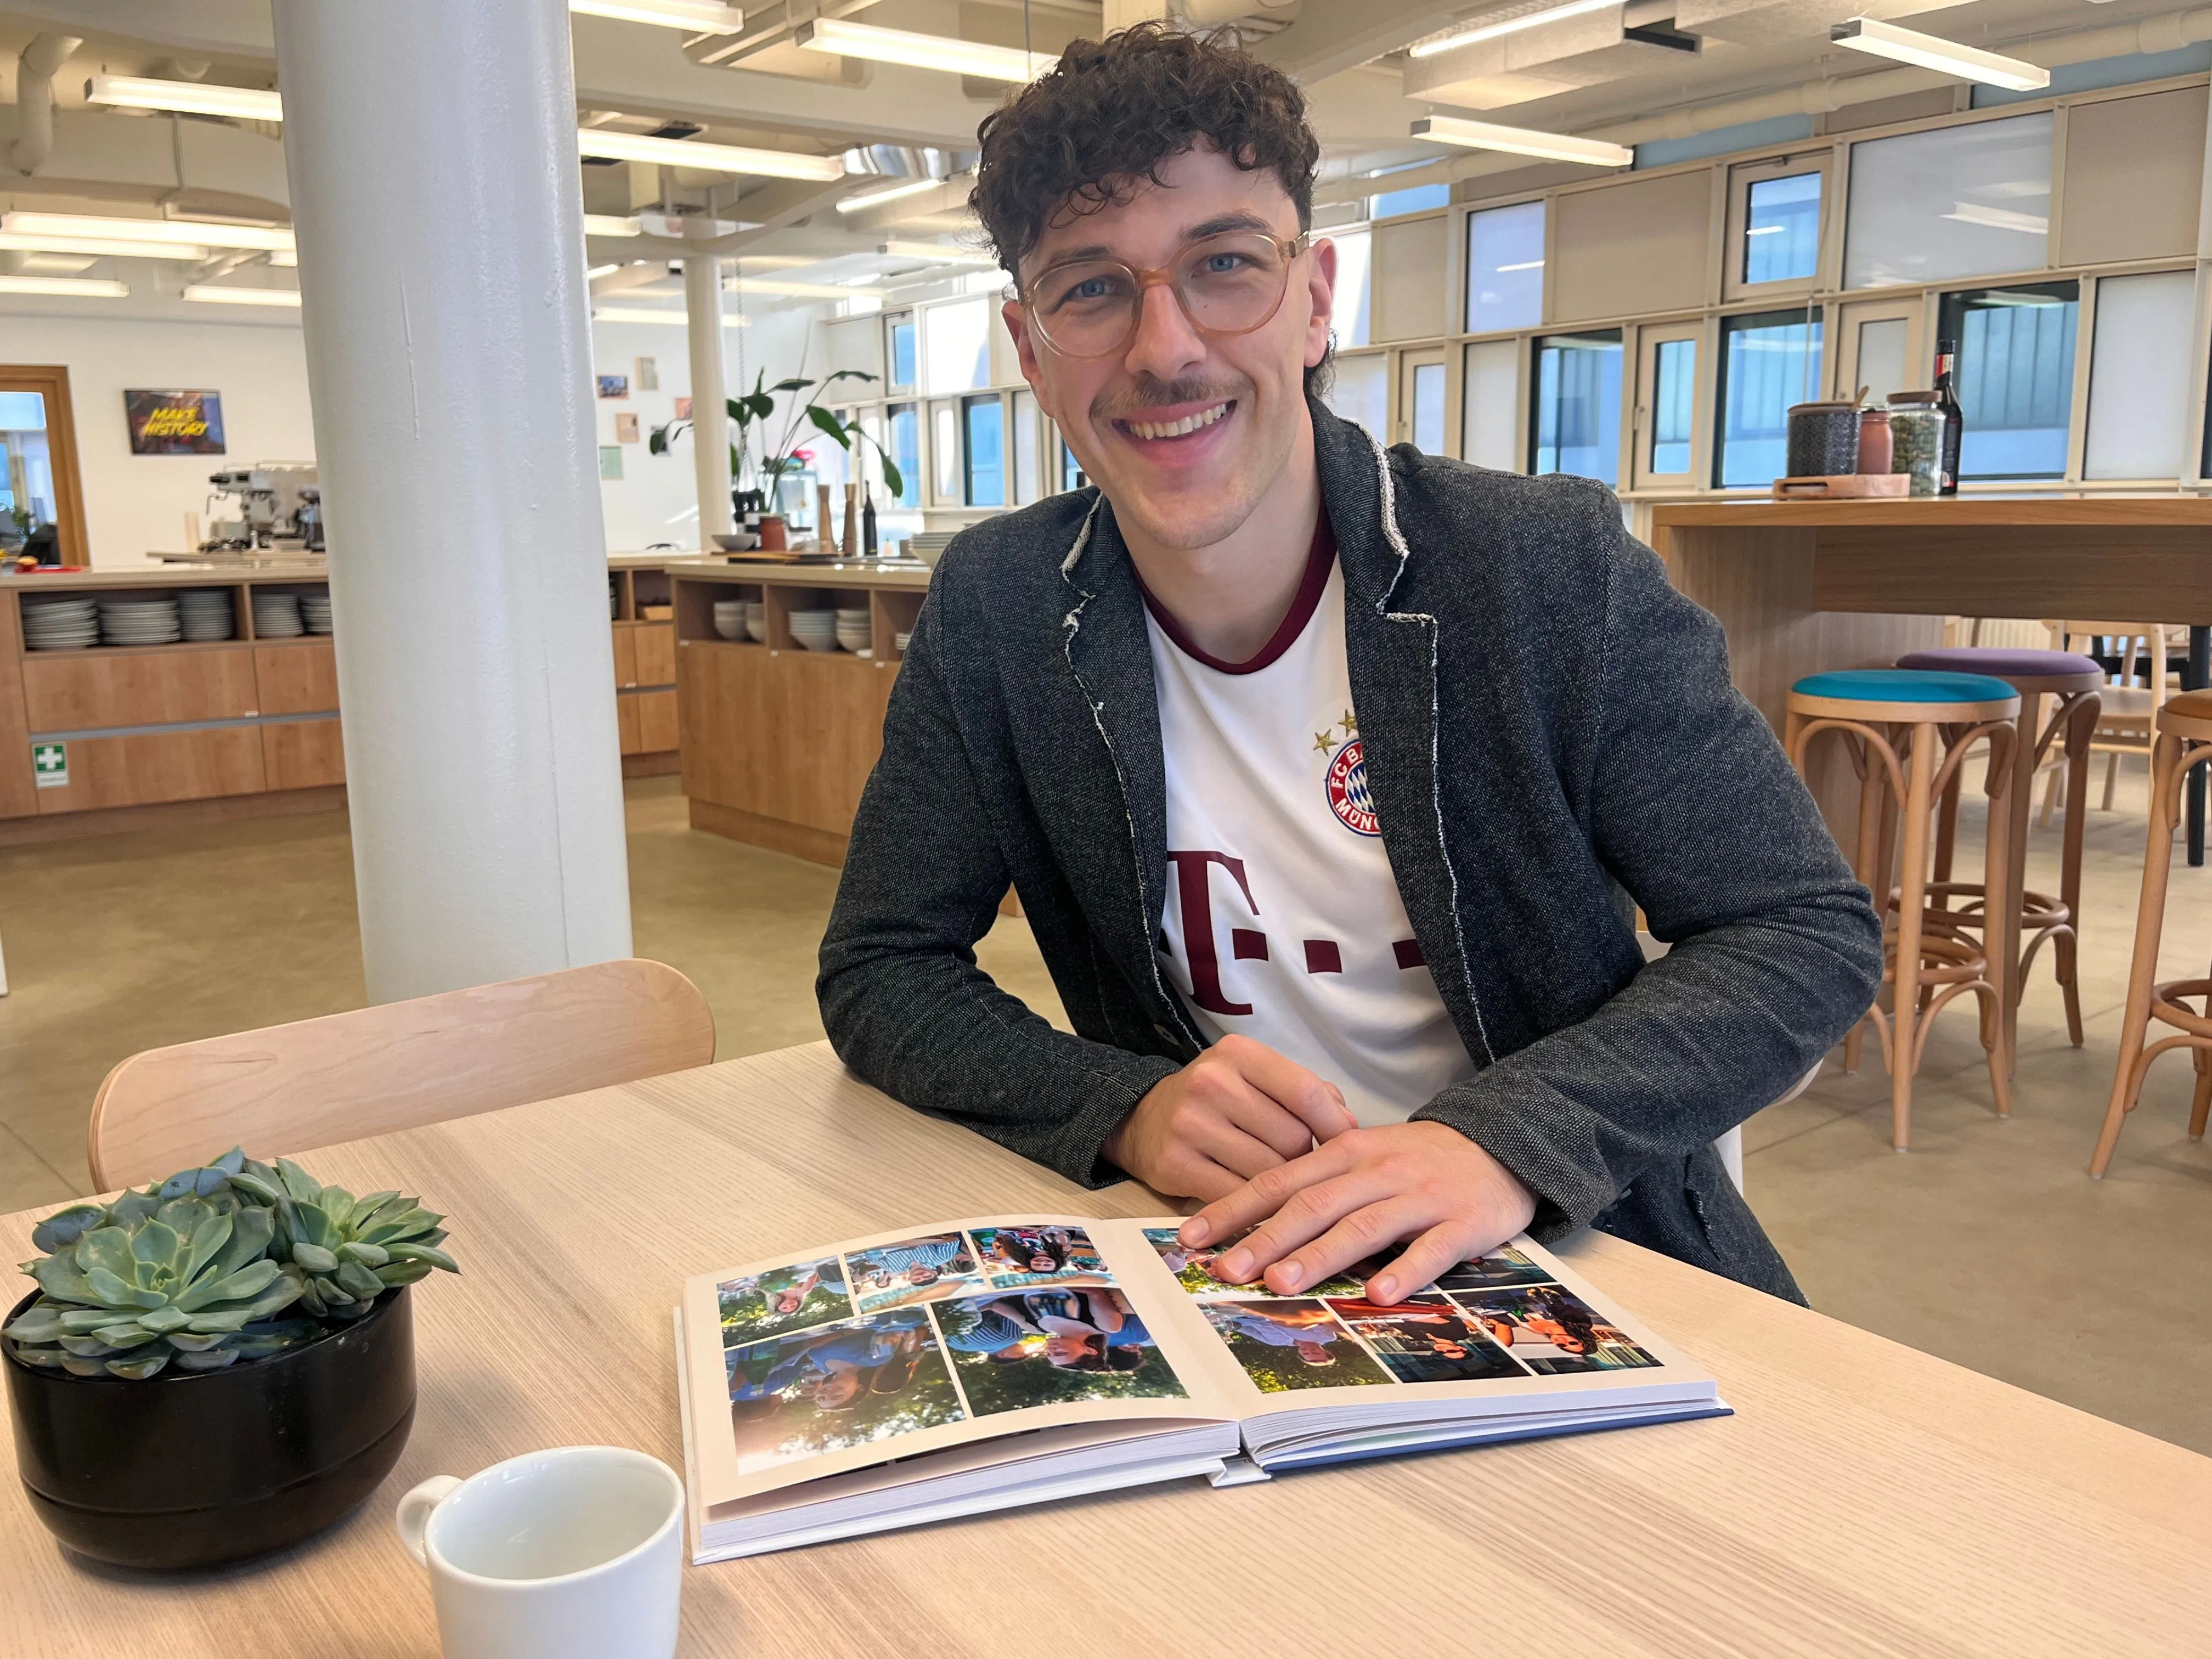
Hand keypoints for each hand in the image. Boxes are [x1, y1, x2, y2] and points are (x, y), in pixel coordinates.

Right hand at [1104, 1035, 1356, 1202]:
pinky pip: (1238, 1197)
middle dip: (1304, 1159)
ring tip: (1276, 1182)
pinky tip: (1256, 1203)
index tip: (1349, 1147)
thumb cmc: (1218, 1100)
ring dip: (1282, 1186)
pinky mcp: (1176, 1164)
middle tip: (1298, 1165)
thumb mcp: (1257, 1078)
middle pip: (1292, 1138)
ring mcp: (1190, 1124)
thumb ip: (1308, 1093)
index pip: (1306, 1092)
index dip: (1336, 1125)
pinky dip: (1255, 1207)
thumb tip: (1349, 1126)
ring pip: (1269, 1173)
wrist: (1144, 1119)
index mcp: (1239, 1054)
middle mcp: (1212, 1083)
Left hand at [1178, 1122, 1536, 1304]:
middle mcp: (1377, 1171)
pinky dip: (1404, 1272)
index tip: (1192, 1236)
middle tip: (1227, 1269)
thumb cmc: (1418, 1160)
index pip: (1279, 1180)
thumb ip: (1317, 1185)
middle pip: (1314, 1205)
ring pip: (1364, 1227)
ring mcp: (1420, 1197)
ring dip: (1321, 1256)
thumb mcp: (1363, 1158)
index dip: (1233, 1209)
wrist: (1500, 1146)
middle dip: (1266, 1239)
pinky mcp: (1461, 1223)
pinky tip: (1379, 1295)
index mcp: (1346, 1154)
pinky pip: (1430, 1250)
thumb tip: (1253, 1224)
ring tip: (1283, 1283)